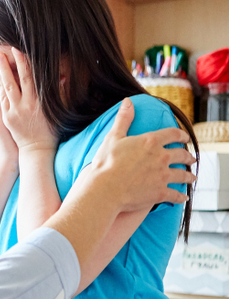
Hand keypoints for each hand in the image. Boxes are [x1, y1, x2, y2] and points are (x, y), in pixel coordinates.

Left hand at [0, 48, 57, 154]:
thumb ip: (57, 93)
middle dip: (4, 67)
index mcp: (38, 102)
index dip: (22, 63)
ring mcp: (13, 112)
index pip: (29, 78)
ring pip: (2, 91)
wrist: (37, 149)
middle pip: (12, 83)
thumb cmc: (50, 129)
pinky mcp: (5, 118)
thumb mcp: (55, 110)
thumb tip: (62, 76)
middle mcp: (24, 106)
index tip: (16, 51)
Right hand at [75, 99, 195, 213]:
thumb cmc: (106, 162)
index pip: (173, 134)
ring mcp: (163, 176)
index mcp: (151, 142)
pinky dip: (181, 196)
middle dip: (188, 156)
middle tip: (191, 158)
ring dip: (189, 176)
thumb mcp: (113, 137)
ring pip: (183, 175)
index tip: (185, 137)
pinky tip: (183, 197)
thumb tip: (128, 101)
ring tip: (192, 177)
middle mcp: (161, 157)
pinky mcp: (160, 192)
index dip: (181, 135)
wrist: (105, 188)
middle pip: (182, 155)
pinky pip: (176, 195)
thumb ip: (123, 119)